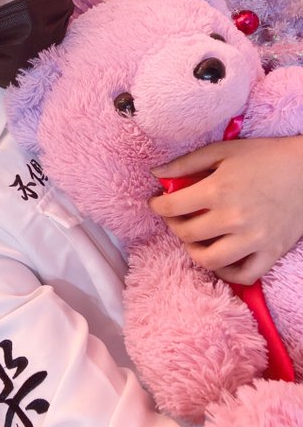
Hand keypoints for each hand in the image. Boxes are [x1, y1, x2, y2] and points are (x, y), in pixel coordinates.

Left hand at [149, 136, 302, 284]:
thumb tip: (155, 173)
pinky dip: (225, 272)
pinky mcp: (271, 253)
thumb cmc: (262, 156)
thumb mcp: (221, 151)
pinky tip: (218, 258)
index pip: (172, 207)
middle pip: (186, 234)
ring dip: (193, 251)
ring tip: (194, 239)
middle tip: (177, 217)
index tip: (157, 203)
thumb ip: (185, 163)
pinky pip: (242, 276)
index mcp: (218, 190)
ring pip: (209, 260)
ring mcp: (253, 239)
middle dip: (174, 225)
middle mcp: (233, 218)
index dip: (158, 206)